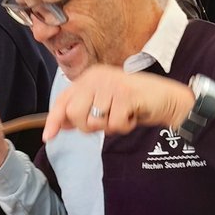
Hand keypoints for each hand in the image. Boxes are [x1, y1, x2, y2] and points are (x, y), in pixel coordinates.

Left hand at [43, 66, 193, 142]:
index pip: (63, 101)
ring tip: (123, 114)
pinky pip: (114, 124)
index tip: (48, 137)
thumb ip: (84, 110)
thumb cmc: (135, 103)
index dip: (54, 120)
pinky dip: (124, 127)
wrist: (166, 99)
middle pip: (75, 115)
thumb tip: (61, 123)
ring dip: (110, 126)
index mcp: (89, 78)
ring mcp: (111, 84)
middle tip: (108, 119)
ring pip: (94, 122)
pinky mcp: (124, 94)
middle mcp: (97, 77)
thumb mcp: (105, 105)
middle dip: (90, 126)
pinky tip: (132, 115)